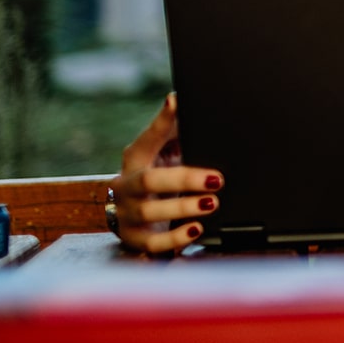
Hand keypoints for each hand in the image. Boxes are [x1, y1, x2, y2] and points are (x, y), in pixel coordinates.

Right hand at [111, 93, 222, 253]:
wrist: (137, 209)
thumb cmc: (159, 171)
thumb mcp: (165, 147)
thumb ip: (173, 126)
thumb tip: (177, 99)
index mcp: (136, 158)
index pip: (148, 138)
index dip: (164, 124)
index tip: (181, 109)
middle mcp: (127, 185)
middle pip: (150, 180)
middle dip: (185, 179)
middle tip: (216, 179)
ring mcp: (128, 213)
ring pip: (150, 213)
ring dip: (183, 207)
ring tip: (212, 203)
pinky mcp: (135, 238)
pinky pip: (153, 243)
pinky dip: (175, 238)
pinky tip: (196, 229)